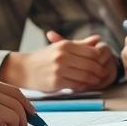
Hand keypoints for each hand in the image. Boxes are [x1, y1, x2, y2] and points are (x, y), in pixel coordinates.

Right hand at [0, 31, 117, 91]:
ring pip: (85, 76)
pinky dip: (83, 86)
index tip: (102, 63)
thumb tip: (97, 39)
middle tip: (102, 74)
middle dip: (99, 71)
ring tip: (96, 81)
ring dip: (93, 80)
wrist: (24, 69)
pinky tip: (84, 86)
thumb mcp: (60, 46)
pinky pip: (76, 85)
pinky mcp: (56, 82)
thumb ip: (80, 44)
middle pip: (90, 65)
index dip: (100, 59)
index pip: (92, 52)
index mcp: (65, 45)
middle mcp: (62, 56)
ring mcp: (59, 69)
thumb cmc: (44, 58)